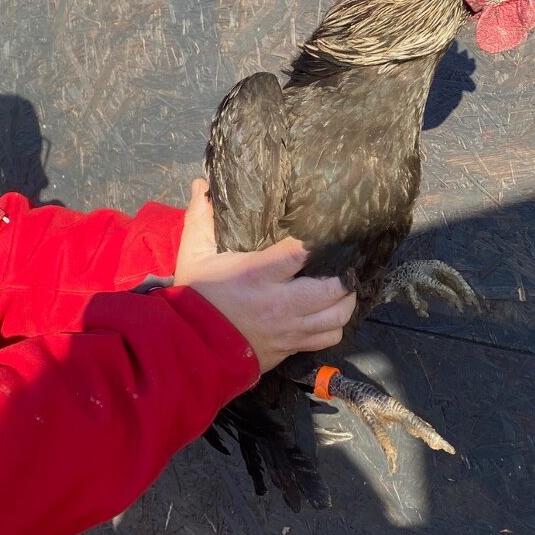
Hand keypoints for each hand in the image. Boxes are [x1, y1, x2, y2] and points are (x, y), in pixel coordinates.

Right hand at [174, 180, 355, 372]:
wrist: (189, 350)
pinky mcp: (290, 348)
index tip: (330, 232)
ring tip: (344, 289)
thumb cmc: (194, 298)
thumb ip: (201, 220)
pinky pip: (327, 340)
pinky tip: (329, 314)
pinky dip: (335, 327)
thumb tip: (201, 185)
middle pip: (332, 289)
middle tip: (345, 265)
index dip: (320, 241)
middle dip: (345, 276)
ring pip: (337, 317)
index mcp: (258, 275)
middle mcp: (280, 304)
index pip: (301, 253)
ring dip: (346, 302)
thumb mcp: (194, 256)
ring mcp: (289, 330)